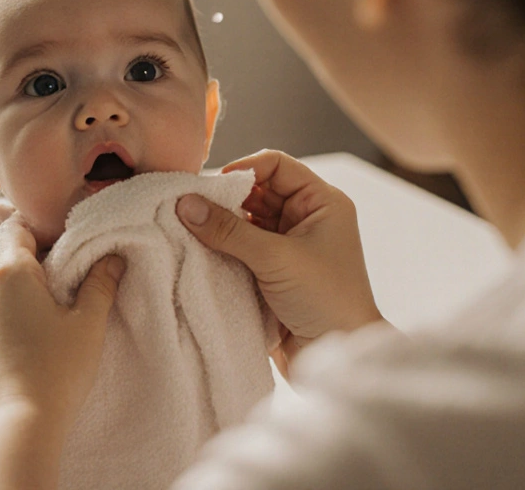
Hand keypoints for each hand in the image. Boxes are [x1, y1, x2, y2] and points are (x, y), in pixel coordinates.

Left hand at [0, 213, 125, 431]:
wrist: (17, 427)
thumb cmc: (57, 373)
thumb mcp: (89, 324)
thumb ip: (100, 284)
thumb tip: (112, 259)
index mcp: (8, 272)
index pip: (15, 228)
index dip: (37, 234)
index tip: (57, 252)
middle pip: (0, 260)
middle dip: (24, 269)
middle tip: (54, 292)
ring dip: (6, 299)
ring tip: (34, 326)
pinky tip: (15, 351)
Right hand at [177, 150, 382, 373]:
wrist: (338, 359)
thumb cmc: (326, 301)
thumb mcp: (276, 259)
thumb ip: (229, 230)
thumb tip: (186, 204)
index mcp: (322, 203)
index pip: (276, 166)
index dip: (244, 169)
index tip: (210, 187)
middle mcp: (306, 219)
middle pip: (256, 192)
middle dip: (224, 199)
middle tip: (190, 209)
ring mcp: (289, 247)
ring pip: (244, 221)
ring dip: (220, 226)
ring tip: (188, 231)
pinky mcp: (272, 273)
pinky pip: (240, 249)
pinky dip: (221, 249)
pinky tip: (199, 252)